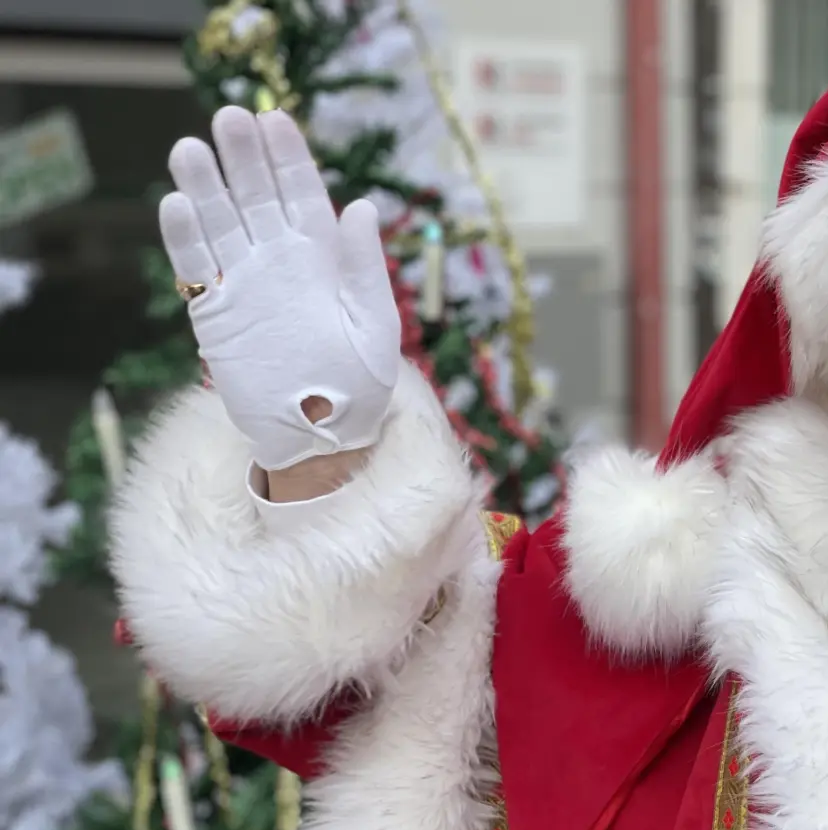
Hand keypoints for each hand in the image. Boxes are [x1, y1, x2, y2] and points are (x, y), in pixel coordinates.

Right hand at [160, 106, 399, 472]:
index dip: (288, 156)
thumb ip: (363, 267)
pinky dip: (184, 239)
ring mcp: (246, 283)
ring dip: (205, 188)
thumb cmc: (362, 382)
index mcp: (324, 256)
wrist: (324, 435)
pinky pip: (196, 269)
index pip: (302, 193)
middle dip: (244, 158)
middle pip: (257, 197)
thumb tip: (361, 206)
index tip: (273, 119)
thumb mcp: (374, 324)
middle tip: (229, 118)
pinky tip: (175, 205)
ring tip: (190, 149)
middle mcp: (281, 260)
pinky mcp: (216, 313)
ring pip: (220, 223)